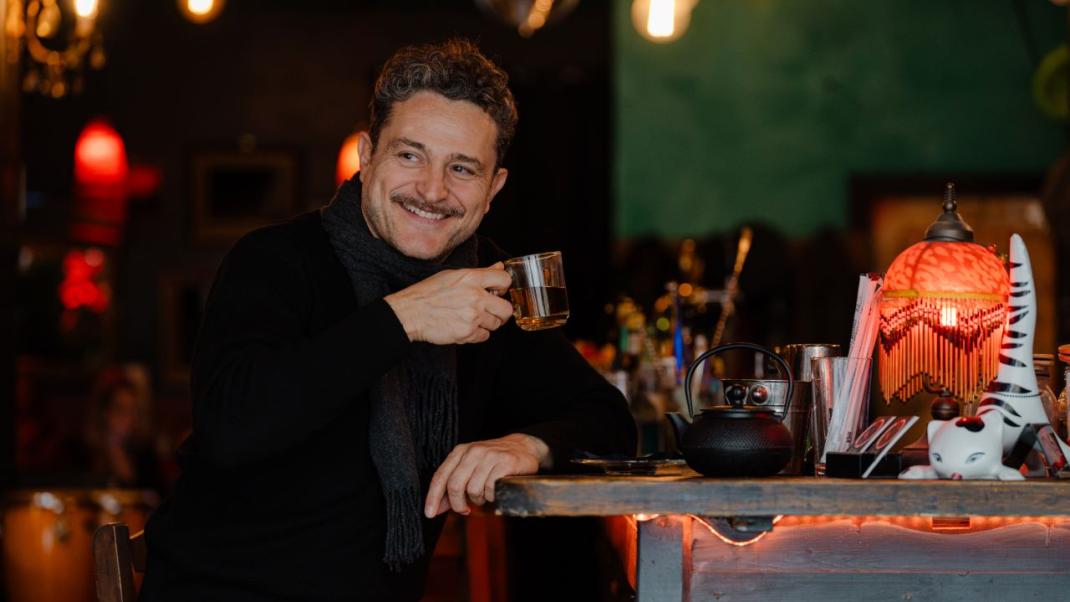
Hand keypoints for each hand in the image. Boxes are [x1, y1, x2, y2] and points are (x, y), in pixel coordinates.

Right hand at [385, 263, 513, 344]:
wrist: (409, 313)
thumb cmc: (428, 293)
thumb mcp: (453, 275)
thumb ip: (480, 273)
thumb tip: (500, 266)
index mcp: (471, 278)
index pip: (505, 279)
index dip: (503, 287)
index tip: (497, 292)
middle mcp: (475, 296)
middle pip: (507, 308)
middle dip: (500, 311)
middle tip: (490, 311)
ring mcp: (472, 316)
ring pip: (496, 324)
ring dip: (487, 323)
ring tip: (471, 318)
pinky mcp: (467, 333)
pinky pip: (484, 336)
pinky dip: (477, 334)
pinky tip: (465, 326)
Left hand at [424, 433, 550, 517]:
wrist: (524, 447)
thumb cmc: (494, 461)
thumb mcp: (470, 468)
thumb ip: (452, 486)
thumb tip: (436, 508)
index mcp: (460, 451)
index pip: (440, 476)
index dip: (432, 497)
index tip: (429, 513)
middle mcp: (473, 451)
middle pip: (455, 485)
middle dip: (457, 504)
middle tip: (464, 510)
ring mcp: (489, 456)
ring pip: (473, 489)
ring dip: (478, 500)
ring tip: (485, 495)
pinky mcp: (505, 462)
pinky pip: (491, 489)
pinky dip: (492, 496)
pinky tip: (496, 492)